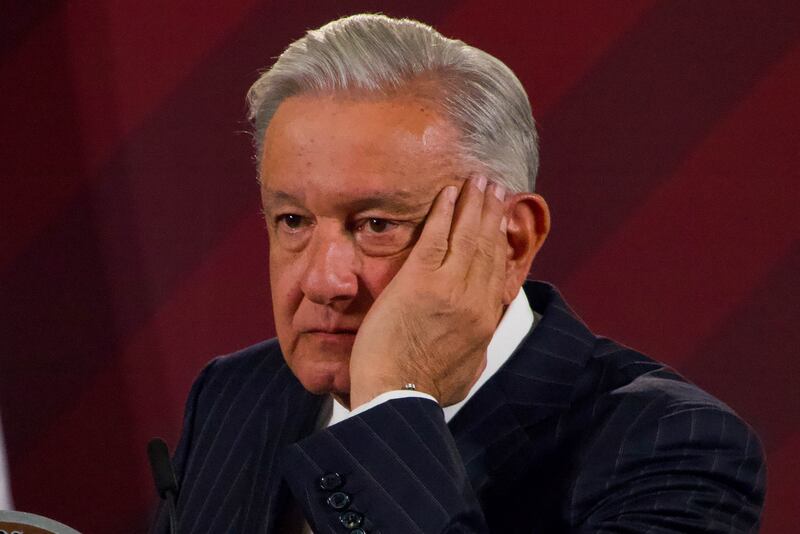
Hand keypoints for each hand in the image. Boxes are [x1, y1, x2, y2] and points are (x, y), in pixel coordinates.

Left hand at [348, 176, 507, 407]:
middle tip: (496, 188)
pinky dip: (445, 212)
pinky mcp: (419, 282)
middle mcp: (474, 300)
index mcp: (484, 321)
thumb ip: (474, 353)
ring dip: (474, 204)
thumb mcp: (465, 373)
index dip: (500, 240)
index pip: (496, 270)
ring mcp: (449, 288)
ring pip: (468, 236)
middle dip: (492, 213)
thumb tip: (478, 347)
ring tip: (479, 181)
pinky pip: (437, 237)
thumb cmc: (424, 391)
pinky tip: (449, 193)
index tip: (502, 222)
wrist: (397, 397)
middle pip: (487, 246)